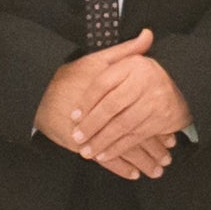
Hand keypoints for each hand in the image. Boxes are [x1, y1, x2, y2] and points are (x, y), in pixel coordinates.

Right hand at [30, 35, 182, 179]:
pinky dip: (122, 169)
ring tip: (157, 171)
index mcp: (114, 95)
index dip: (159, 128)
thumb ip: (126, 51)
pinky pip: (106, 160)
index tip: (171, 136)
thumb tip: (148, 36)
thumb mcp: (97, 60)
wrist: (38, 92)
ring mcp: (94, 133)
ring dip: (143, 163)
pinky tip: (134, 174)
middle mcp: (106, 116)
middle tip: (168, 160)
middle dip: (154, 151)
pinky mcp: (81, 145)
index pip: (142, 115)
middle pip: (137, 136)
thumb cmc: (68, 76)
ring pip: (125, 151)